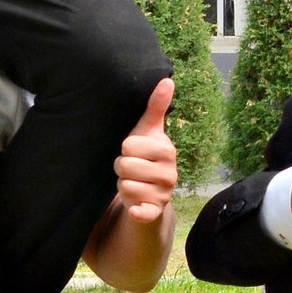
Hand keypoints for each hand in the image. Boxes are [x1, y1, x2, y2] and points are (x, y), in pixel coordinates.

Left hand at [113, 78, 177, 221]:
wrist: (148, 188)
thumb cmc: (145, 154)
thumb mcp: (148, 130)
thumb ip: (156, 106)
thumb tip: (167, 79)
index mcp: (167, 150)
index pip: (129, 145)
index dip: (124, 149)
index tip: (133, 151)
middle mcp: (170, 173)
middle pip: (125, 166)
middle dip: (121, 167)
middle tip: (130, 168)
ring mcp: (164, 193)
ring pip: (125, 186)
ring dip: (122, 184)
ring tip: (132, 181)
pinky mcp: (155, 211)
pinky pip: (144, 212)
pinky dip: (138, 211)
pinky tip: (134, 209)